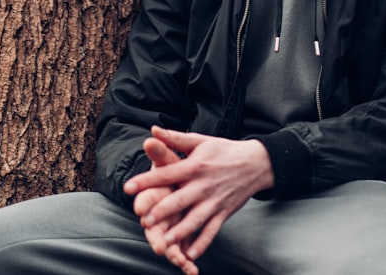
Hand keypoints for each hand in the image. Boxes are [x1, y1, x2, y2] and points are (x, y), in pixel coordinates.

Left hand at [124, 126, 274, 269]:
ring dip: (180, 232)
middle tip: (145, 220)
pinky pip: (212, 230)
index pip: (167, 174)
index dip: (147, 181)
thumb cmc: (224, 150)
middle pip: (180, 200)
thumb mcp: (200, 141)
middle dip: (163, 211)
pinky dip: (203, 243)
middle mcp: (204, 185)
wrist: (257, 163)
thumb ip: (175, 138)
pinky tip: (191, 254)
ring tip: (165, 241)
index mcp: (195, 166)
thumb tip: (152, 130)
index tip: (128, 187)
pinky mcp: (224, 212)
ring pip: (195, 219)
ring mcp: (215, 201)